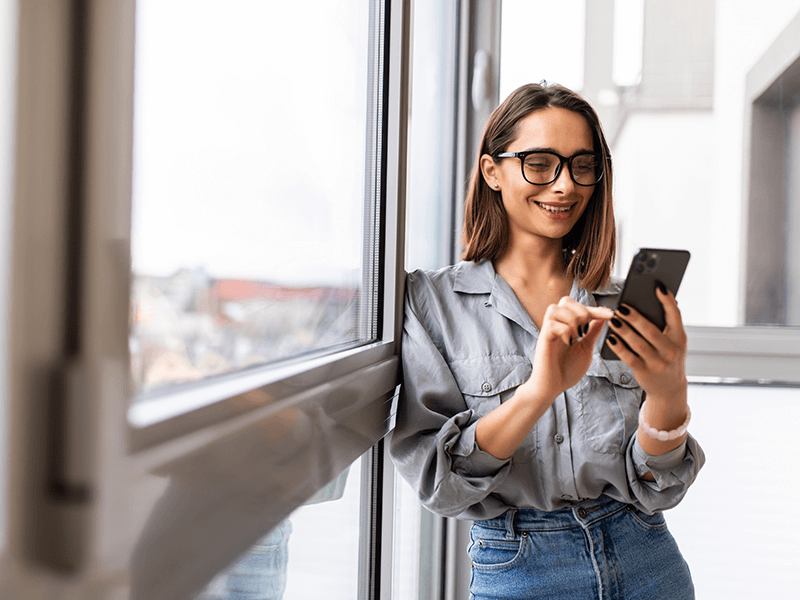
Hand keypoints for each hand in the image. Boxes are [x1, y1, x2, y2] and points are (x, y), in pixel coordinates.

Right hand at [521, 297, 613, 402]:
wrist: (552, 387)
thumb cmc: (567, 370)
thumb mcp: (586, 348)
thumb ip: (592, 332)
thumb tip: (603, 317)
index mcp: (567, 326)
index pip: (581, 308)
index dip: (597, 309)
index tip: (611, 314)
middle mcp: (556, 325)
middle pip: (565, 300)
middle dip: (581, 311)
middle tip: (586, 329)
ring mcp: (548, 332)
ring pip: (555, 308)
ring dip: (571, 319)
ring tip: (577, 335)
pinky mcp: (543, 339)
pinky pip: (552, 324)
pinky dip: (564, 330)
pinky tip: (569, 342)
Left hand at [605, 285, 687, 401]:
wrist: (670, 389)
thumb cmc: (668, 358)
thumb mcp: (674, 342)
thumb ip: (668, 325)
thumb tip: (658, 299)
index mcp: (680, 338)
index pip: (675, 316)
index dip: (667, 301)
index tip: (657, 287)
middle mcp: (671, 351)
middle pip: (651, 331)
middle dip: (635, 318)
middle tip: (622, 307)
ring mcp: (658, 363)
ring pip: (638, 344)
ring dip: (624, 330)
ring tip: (613, 319)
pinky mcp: (645, 372)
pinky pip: (629, 357)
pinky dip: (619, 347)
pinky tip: (610, 337)